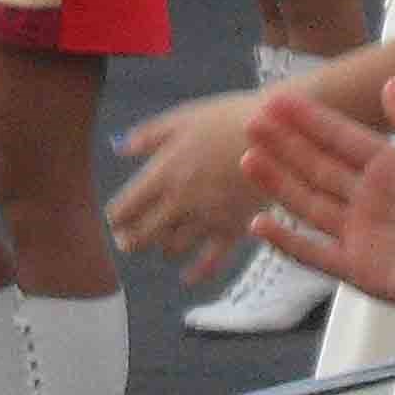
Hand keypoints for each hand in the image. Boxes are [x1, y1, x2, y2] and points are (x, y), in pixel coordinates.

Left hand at [106, 88, 265, 269]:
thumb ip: (148, 135)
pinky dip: (197, 272)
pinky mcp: (234, 229)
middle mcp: (181, 201)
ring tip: (161, 243)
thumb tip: (120, 148)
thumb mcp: (183, 118)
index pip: (125, 208)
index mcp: (164, 173)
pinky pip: (211, 262)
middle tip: (126, 240)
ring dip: (161, 248)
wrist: (278, 132)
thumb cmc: (228, 118)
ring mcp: (207, 218)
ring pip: (172, 249)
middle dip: (129, 239)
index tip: (116, 217)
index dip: (115, 217)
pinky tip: (188, 276)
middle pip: (142, 236)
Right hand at [242, 81, 394, 334]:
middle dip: (285, 145)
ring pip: (310, 204)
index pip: (342, 138)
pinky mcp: (361, 270)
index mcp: (392, 168)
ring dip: (278, 184)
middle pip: (317, 167)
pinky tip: (260, 223)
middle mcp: (369, 198)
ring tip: (248, 159)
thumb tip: (390, 81)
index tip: (278, 98)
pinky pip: (317, 255)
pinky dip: (289, 242)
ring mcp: (362, 234)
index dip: (311, 120)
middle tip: (250, 121)